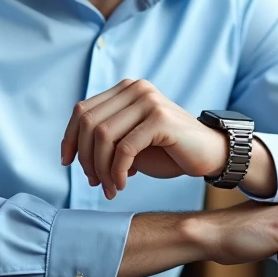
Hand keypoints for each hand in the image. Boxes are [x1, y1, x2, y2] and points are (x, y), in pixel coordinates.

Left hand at [61, 79, 226, 199]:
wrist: (210, 154)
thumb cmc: (169, 151)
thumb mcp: (130, 141)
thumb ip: (105, 139)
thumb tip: (71, 154)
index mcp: (125, 90)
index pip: (83, 111)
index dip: (69, 138)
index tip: (67, 163)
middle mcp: (135, 89)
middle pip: (89, 123)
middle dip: (85, 157)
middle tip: (92, 182)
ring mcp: (148, 100)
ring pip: (104, 136)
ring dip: (101, 168)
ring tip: (108, 188)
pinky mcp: (160, 118)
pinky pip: (125, 148)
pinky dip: (117, 171)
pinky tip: (122, 184)